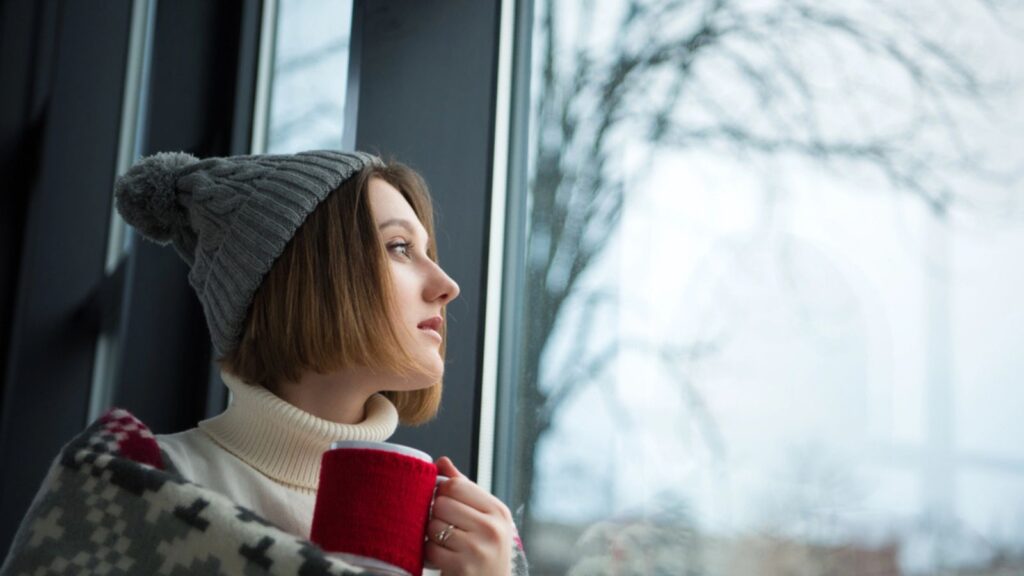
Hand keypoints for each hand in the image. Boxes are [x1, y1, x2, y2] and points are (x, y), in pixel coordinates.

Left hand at [424, 457, 512, 575]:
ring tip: (445, 543)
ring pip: (434, 525)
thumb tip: (442, 461)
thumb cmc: (483, 549)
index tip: (445, 503)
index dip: (442, 492)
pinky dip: (430, 554)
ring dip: (432, 535)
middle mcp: (492, 527)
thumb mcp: (482, 517)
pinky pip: (430, 549)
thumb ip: (463, 488)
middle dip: (436, 515)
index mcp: (498, 510)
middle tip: (445, 526)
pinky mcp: (463, 566)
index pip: (456, 484)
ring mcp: (478, 548)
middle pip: (442, 503)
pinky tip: (442, 557)